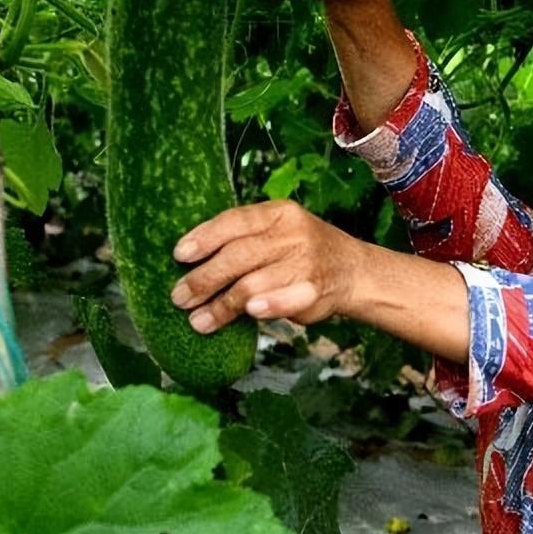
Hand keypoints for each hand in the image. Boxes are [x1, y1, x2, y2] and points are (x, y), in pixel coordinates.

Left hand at [170, 200, 361, 333]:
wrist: (353, 270)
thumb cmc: (302, 252)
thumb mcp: (278, 232)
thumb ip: (243, 240)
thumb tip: (189, 261)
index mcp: (279, 213)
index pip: (235, 221)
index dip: (204, 238)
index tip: (179, 255)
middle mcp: (293, 234)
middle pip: (238, 256)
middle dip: (203, 279)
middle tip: (179, 297)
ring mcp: (306, 262)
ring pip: (252, 284)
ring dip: (221, 306)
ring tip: (198, 320)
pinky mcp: (315, 290)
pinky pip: (284, 300)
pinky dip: (267, 306)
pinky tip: (249, 313)